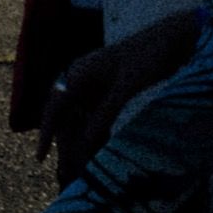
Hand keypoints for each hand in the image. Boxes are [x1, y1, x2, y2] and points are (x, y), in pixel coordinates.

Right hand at [36, 11, 198, 178]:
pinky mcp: (111, 92)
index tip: (40, 157)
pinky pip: (97, 117)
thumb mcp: (127, 85)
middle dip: (67, 144)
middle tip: (67, 174)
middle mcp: (83, 79)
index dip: (47, 132)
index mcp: (80, 71)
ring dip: (81, 143)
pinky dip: (97, 134)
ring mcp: (97, 86)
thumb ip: (105, 112)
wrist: (172, 39)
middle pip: (67, 117)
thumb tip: (84, 141)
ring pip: (81, 120)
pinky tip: (99, 151)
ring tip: (80, 169)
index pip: (56, 106)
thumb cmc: (148, 55)